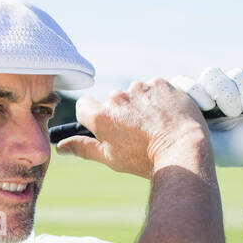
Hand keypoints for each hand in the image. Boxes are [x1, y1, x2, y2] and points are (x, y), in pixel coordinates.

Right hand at [56, 77, 210, 178]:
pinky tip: (166, 115)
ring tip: (155, 124)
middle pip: (112, 100)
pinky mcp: (160, 83)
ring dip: (141, 104)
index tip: (107, 127)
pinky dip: (158, 98)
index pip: (84, 106)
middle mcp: (117, 98)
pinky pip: (154, 87)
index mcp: (101, 116)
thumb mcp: (110, 158)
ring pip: (134, 93)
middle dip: (121, 112)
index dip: (93, 117)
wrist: (182, 149)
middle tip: (138, 131)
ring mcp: (140, 88)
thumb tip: (60, 147)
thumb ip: (83, 148)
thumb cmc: (144, 159)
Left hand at [169, 66, 242, 180]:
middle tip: (234, 114)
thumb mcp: (214, 146)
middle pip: (211, 74)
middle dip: (225, 93)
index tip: (207, 106)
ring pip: (238, 74)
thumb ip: (192, 133)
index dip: (193, 90)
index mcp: (200, 106)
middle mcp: (217, 91)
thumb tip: (168, 124)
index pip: (183, 85)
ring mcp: (239, 81)